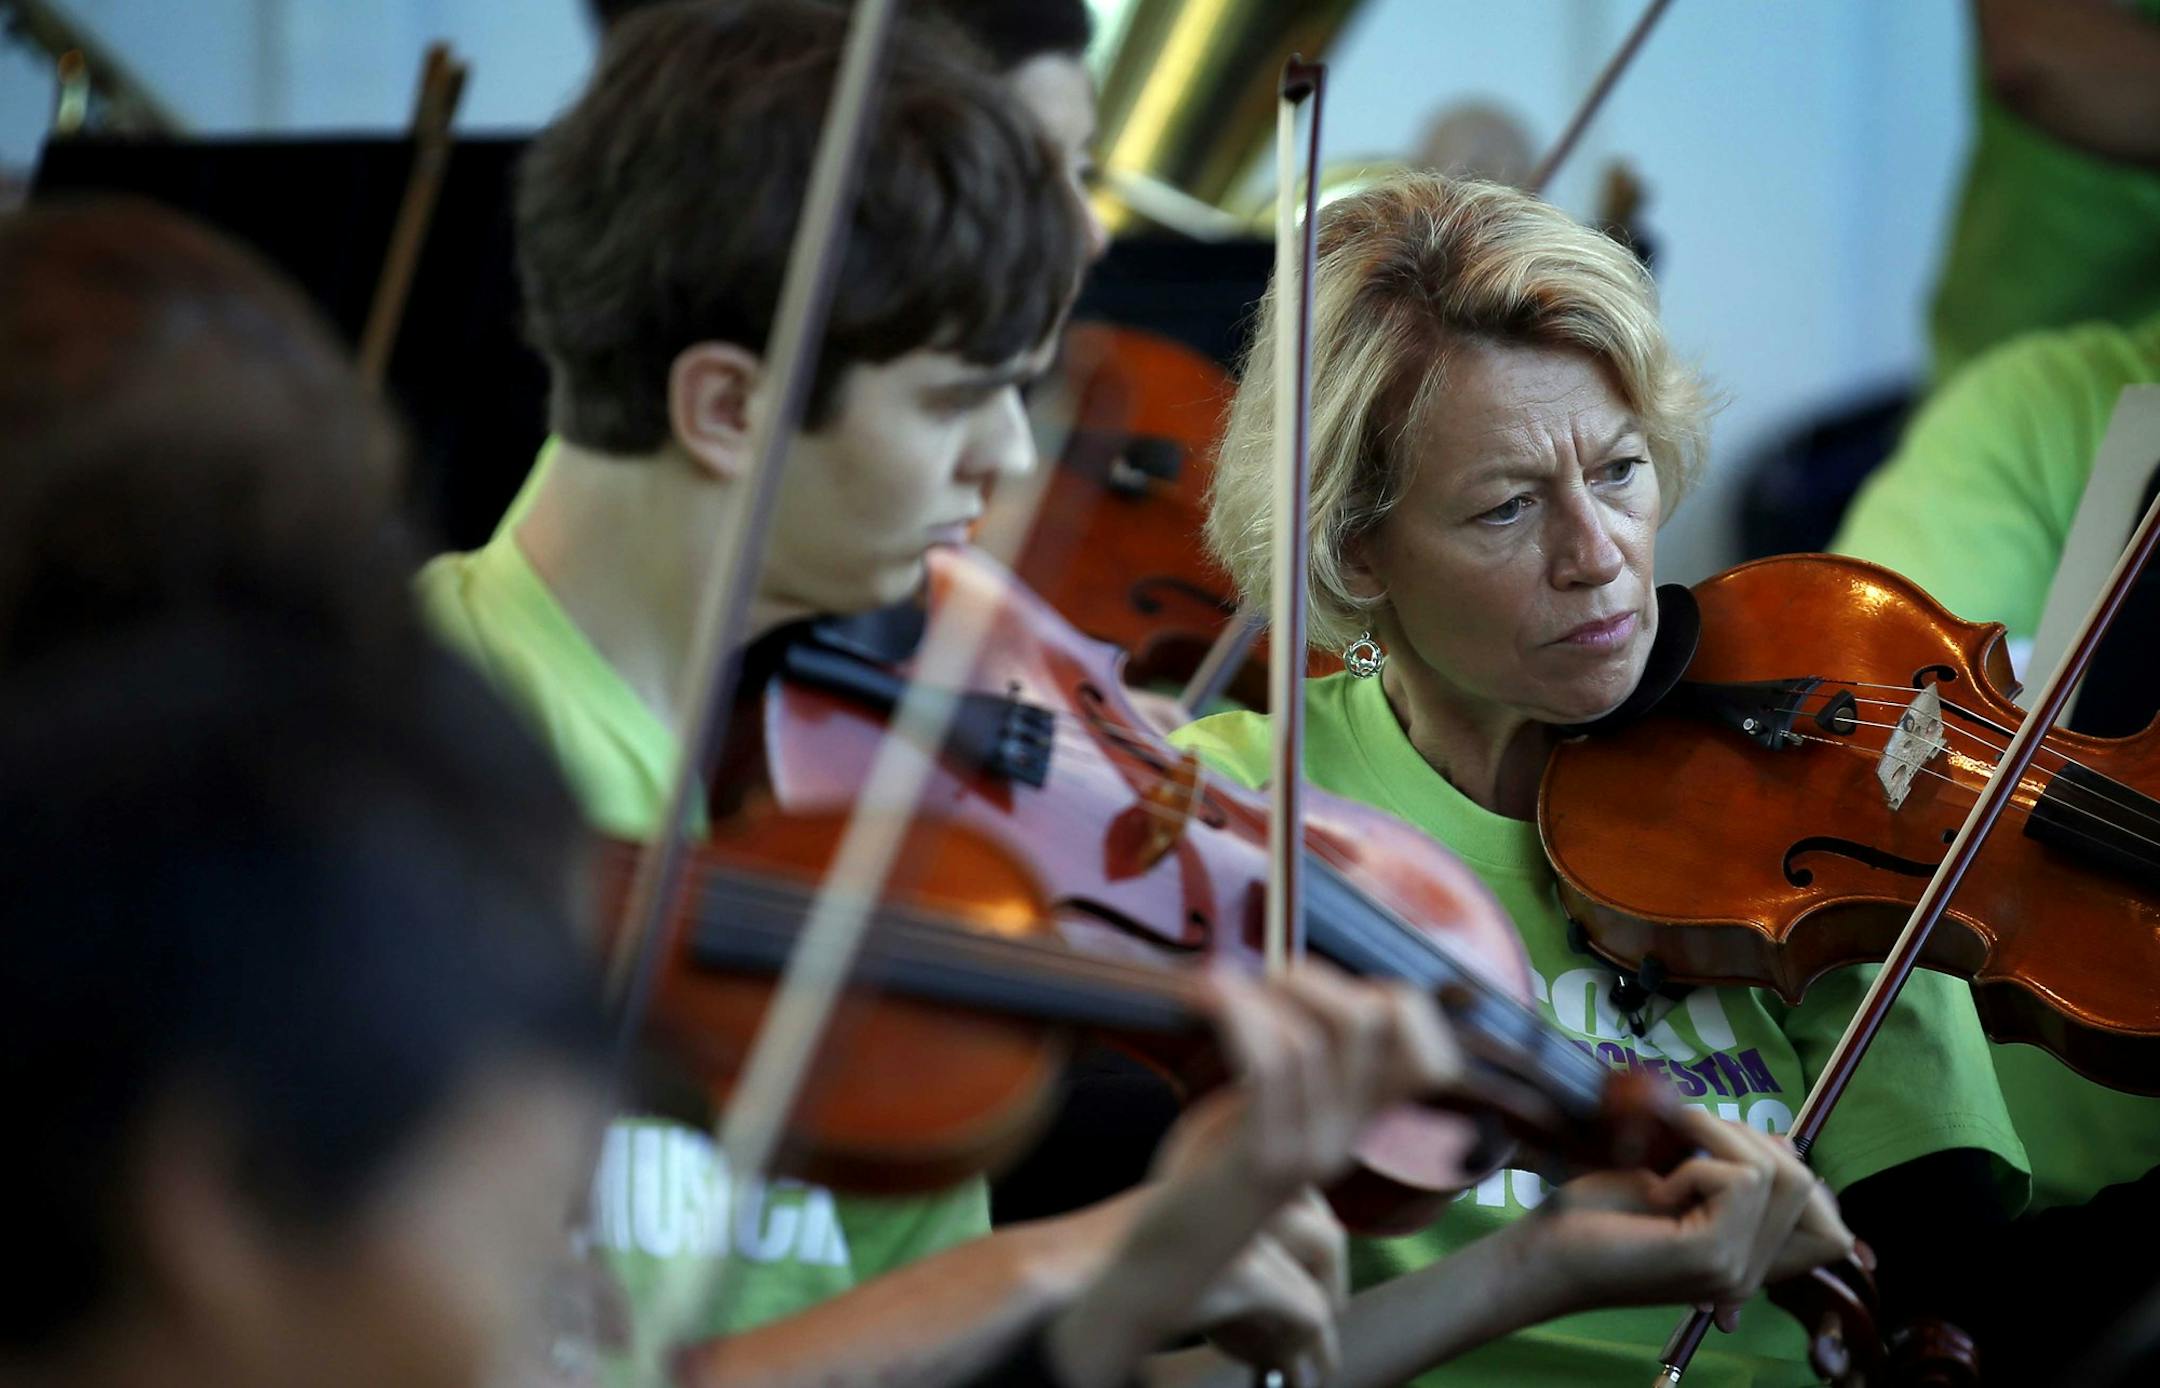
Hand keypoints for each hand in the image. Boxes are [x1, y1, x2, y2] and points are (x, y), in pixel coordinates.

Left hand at [1041, 964, 1458, 1386]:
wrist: (1166, 1259)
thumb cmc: (1207, 1172)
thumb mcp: (1267, 1111)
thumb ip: (1299, 1064)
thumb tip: (1296, 986)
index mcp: (1354, 1125)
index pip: (1432, 1057)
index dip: (1398, 1003)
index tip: (1323, 990)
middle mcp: (1346, 1138)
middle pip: (1375, 1022)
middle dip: (1315, 979)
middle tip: (1260, 982)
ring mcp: (1310, 1151)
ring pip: (1318, 1038)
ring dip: (1262, 994)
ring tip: (1215, 987)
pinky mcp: (1262, 1162)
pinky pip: (1271, 1068)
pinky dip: (1239, 1015)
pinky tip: (1205, 998)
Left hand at [1518, 1109, 1854, 1330]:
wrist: (1541, 1254)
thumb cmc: (1595, 1214)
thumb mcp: (1676, 1184)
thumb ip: (1732, 1174)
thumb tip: (1786, 1143)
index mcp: (1747, 1263)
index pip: (1831, 1232)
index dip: (1799, 1174)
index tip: (1739, 1148)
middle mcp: (1750, 1274)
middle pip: (1804, 1180)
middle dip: (1746, 1137)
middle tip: (1687, 1137)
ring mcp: (1735, 1270)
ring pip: (1779, 1171)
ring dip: (1718, 1139)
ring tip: (1669, 1155)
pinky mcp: (1712, 1255)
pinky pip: (1742, 1179)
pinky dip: (1697, 1163)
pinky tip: (1657, 1187)